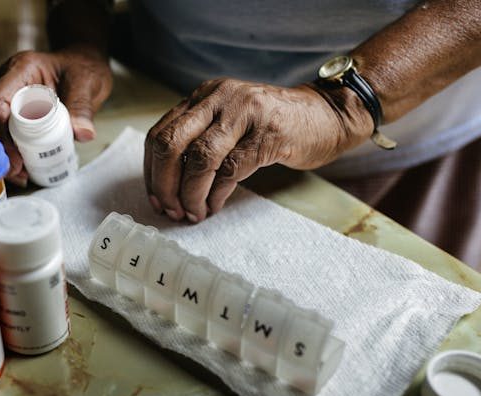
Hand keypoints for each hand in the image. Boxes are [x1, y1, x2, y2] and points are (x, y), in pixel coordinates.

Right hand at [0, 46, 111, 186]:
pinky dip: (0, 154)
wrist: (80, 66)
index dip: (0, 132)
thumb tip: (82, 133)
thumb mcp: (87, 84)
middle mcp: (3, 81)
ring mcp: (1, 96)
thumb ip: (83, 107)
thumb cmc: (81, 70)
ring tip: (18, 174)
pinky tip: (17, 169)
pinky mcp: (4, 112)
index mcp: (21, 69)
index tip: (16, 158)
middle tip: (15, 171)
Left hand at [143, 78, 372, 221]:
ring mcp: (244, 114)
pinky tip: (214, 206)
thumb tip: (167, 186)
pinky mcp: (268, 134)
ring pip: (199, 159)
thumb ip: (200, 140)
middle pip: (171, 144)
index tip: (157, 199)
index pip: (160, 134)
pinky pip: (230, 170)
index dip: (153, 172)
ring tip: (194, 213)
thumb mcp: (229, 122)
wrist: (327, 115)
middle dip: (164, 185)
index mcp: (203, 96)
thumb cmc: (273, 125)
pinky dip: (216, 195)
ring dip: (190, 195)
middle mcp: (218, 98)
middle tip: (171, 210)